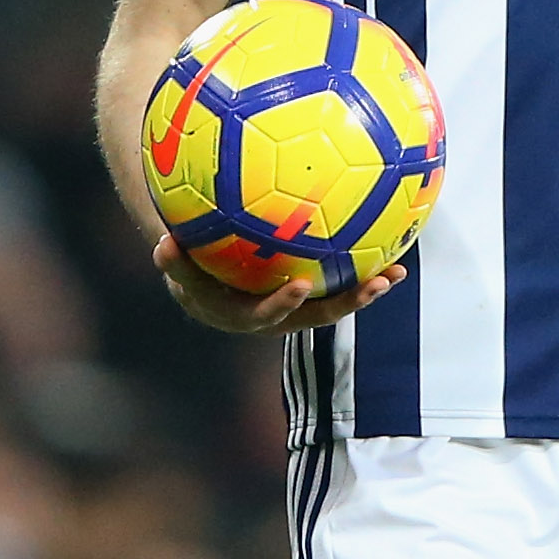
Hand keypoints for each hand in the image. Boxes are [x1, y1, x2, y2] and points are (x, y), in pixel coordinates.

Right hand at [155, 234, 406, 335]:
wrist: (204, 281)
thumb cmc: (189, 266)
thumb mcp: (176, 267)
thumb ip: (173, 260)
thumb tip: (161, 244)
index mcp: (246, 315)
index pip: (266, 314)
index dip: (284, 304)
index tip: (302, 285)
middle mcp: (277, 317)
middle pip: (316, 315)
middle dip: (346, 302)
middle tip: (376, 284)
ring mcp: (296, 308)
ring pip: (334, 302)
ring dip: (365, 289)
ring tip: (397, 271)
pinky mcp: (310, 295)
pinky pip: (338, 282)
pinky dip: (362, 267)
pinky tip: (389, 242)